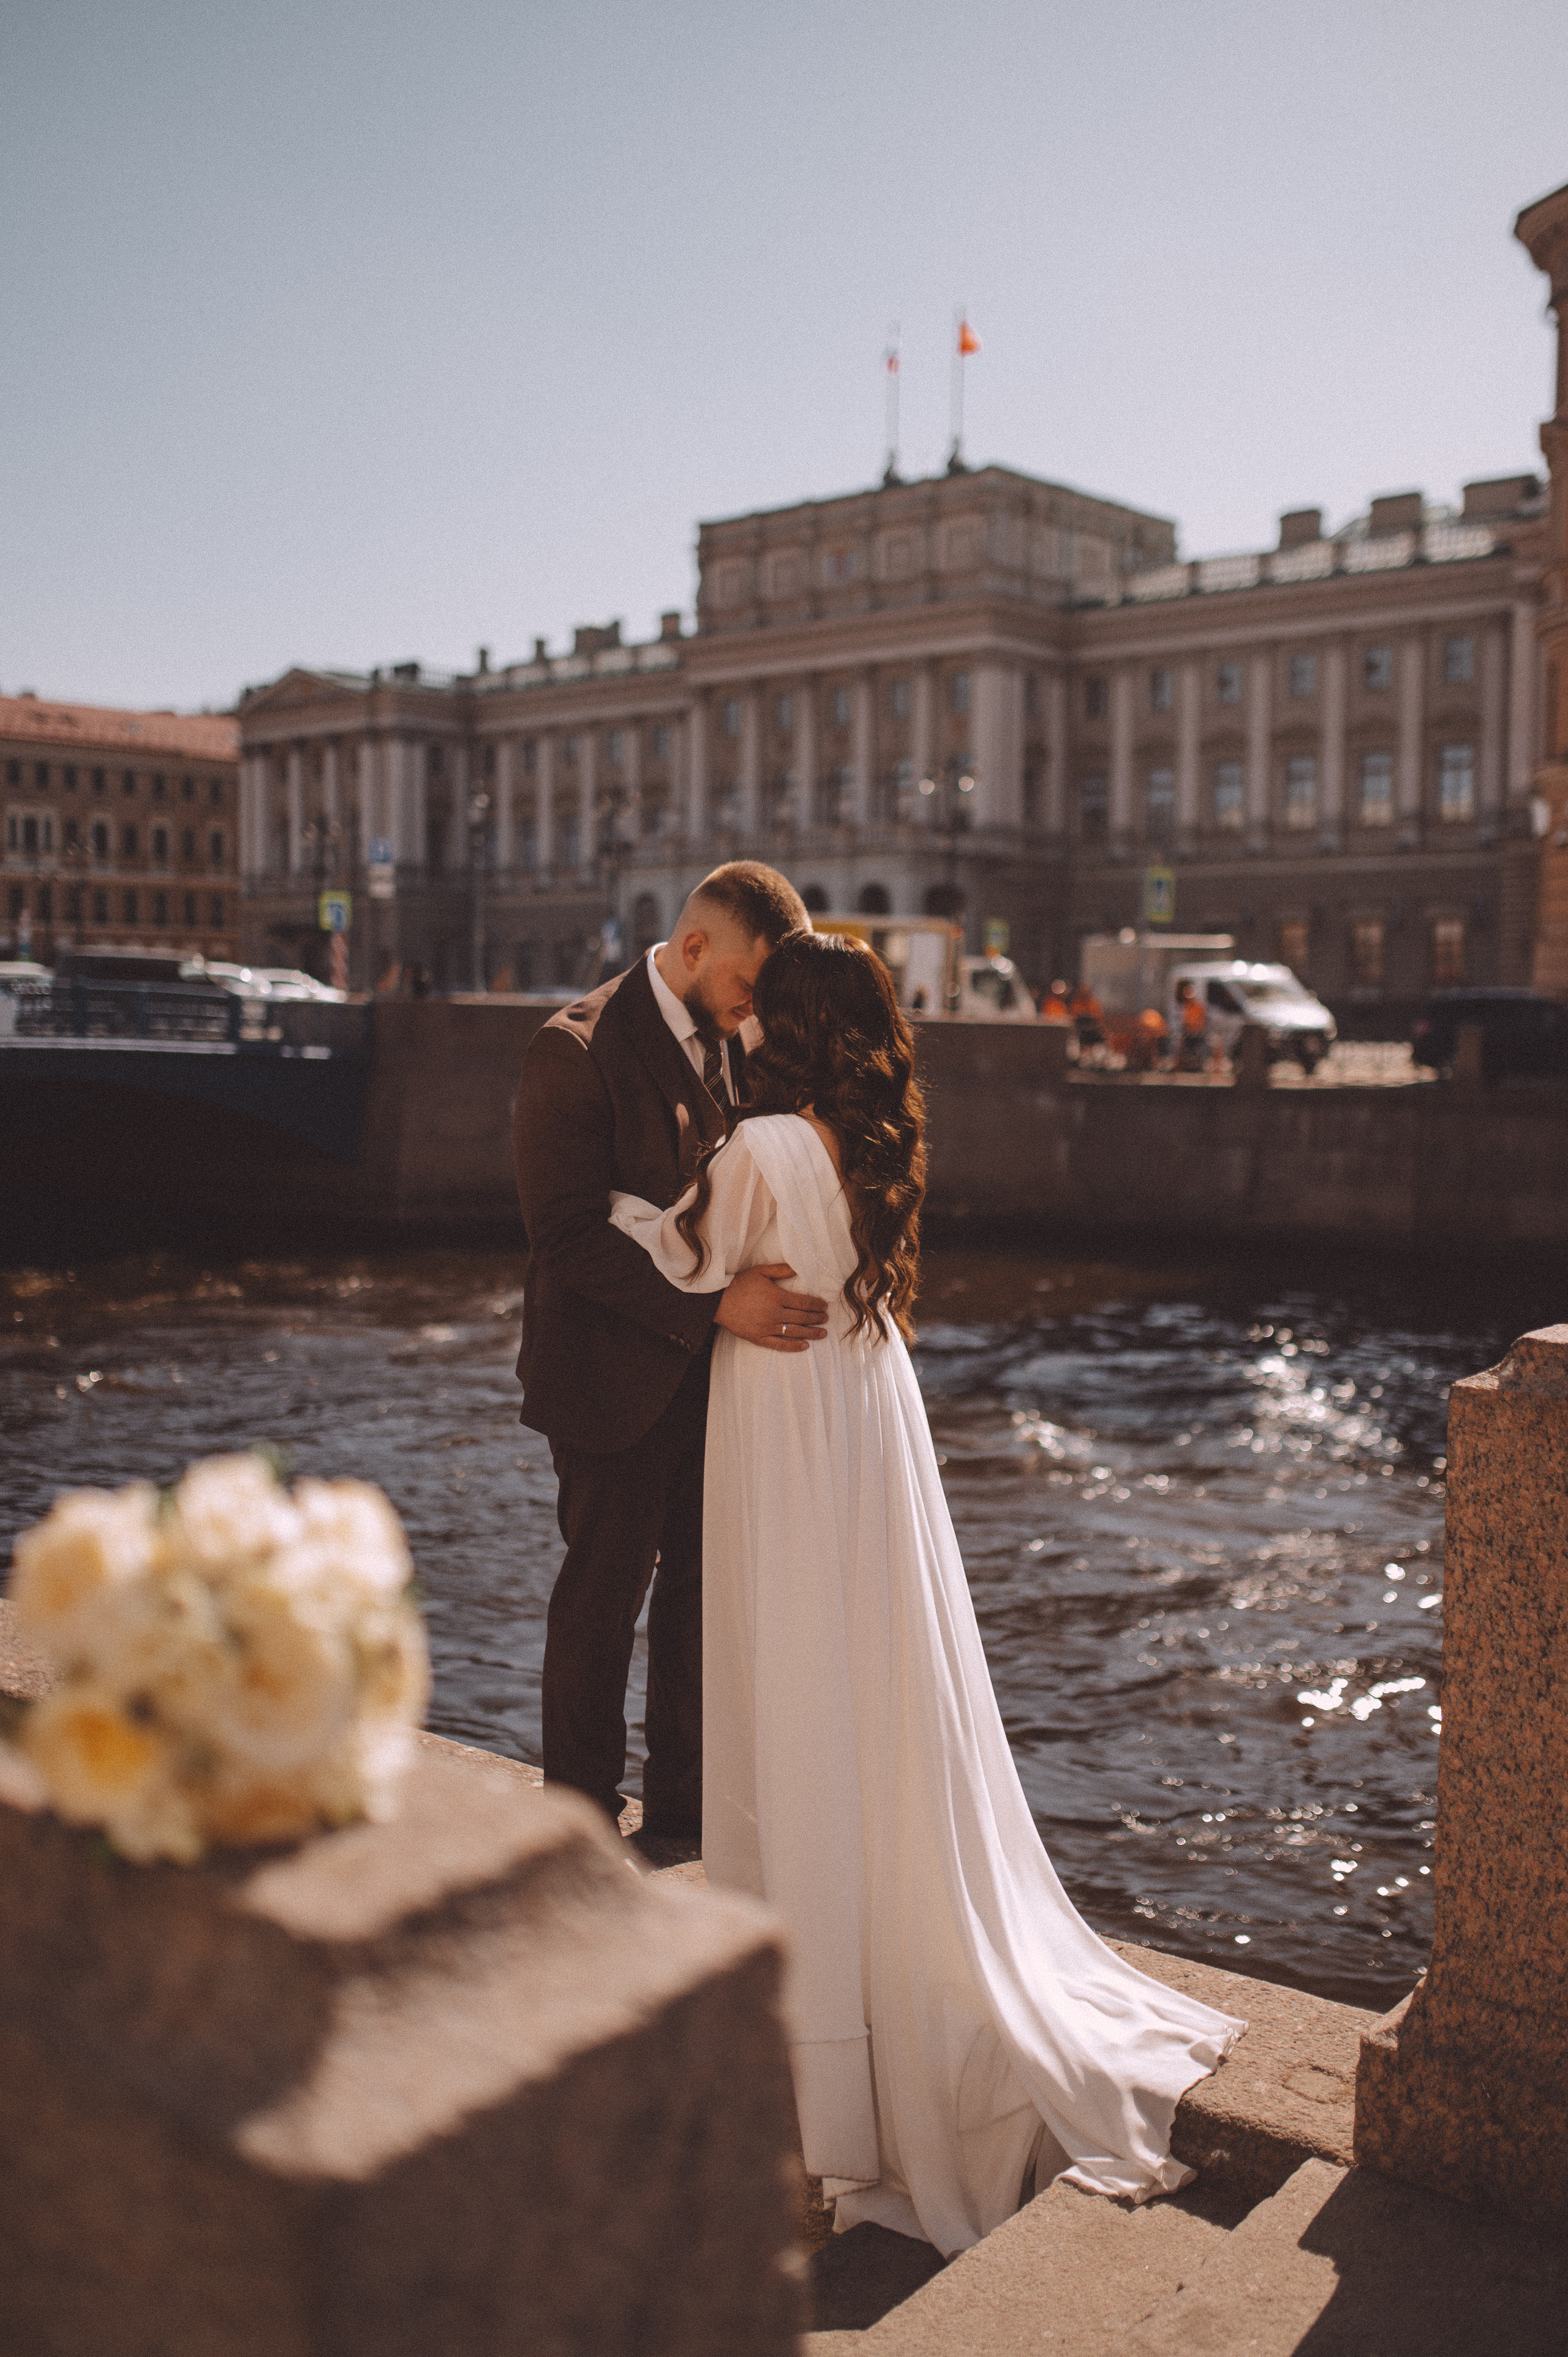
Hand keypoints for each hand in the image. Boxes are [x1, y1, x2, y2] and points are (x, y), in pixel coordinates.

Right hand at [715, 1263, 829, 1351]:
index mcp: (776, 1296)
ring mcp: (767, 1327)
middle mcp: (774, 1313)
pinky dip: (793, 1346)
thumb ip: (780, 1270)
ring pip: (794, 1332)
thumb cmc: (739, 1284)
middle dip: (817, 1318)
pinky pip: (779, 1344)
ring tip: (822, 1333)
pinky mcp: (759, 1338)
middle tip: (826, 1318)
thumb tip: (797, 1269)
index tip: (824, 1306)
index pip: (803, 1302)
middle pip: (802, 1317)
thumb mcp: (760, 1272)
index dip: (816, 1304)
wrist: (718, 1302)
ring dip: (811, 1333)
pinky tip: (804, 1346)